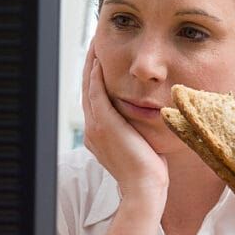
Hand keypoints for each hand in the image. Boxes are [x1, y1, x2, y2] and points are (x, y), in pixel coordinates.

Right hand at [81, 42, 167, 205]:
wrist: (144, 188)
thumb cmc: (148, 173)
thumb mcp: (140, 147)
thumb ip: (136, 132)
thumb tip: (148, 121)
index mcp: (98, 137)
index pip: (93, 101)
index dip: (95, 80)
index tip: (101, 62)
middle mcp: (92, 130)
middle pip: (86, 90)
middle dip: (90, 67)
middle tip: (94, 46)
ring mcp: (95, 127)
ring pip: (88, 87)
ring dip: (91, 65)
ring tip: (95, 46)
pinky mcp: (104, 123)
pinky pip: (96, 92)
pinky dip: (96, 75)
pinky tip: (100, 60)